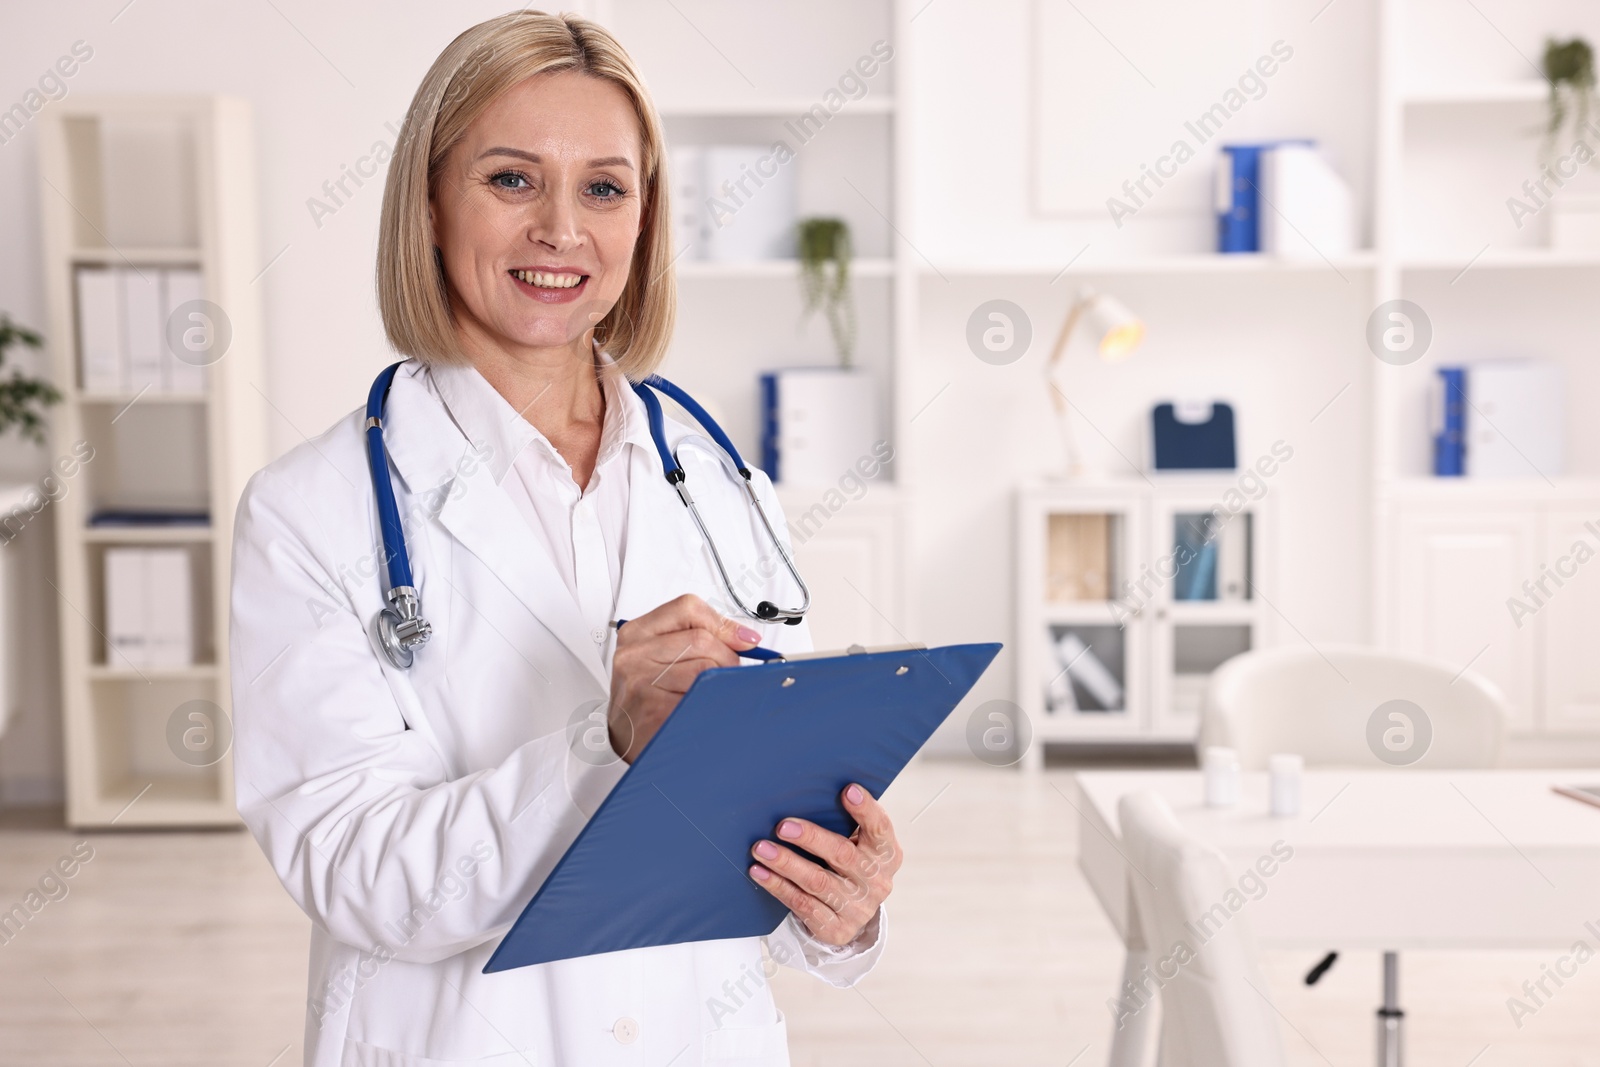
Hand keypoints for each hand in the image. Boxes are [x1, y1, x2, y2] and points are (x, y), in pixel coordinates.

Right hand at [608, 594, 760, 762]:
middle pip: (702, 640)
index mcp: (638, 632)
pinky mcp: (653, 710)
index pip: (688, 608)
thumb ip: (697, 637)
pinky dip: (712, 704)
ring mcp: (641, 682)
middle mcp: (635, 654)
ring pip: (705, 670)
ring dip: (719, 684)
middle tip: (726, 675)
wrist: (625, 737)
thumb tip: (745, 638)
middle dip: (727, 658)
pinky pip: (701, 699)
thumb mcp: (662, 655)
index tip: (744, 640)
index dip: (723, 624)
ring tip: (708, 694)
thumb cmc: (647, 695)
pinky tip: (701, 709)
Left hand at [749, 783, 900, 945]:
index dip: (865, 810)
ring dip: (786, 863)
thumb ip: (847, 822)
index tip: (847, 791)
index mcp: (886, 854)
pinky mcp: (837, 928)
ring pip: (817, 882)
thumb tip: (816, 787)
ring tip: (761, 848)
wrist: (852, 912)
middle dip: (811, 838)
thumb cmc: (850, 863)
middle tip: (783, 826)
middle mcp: (876, 881)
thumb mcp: (859, 843)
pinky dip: (778, 886)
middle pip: (843, 855)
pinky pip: (803, 905)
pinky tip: (761, 872)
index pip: (880, 828)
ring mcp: (858, 908)